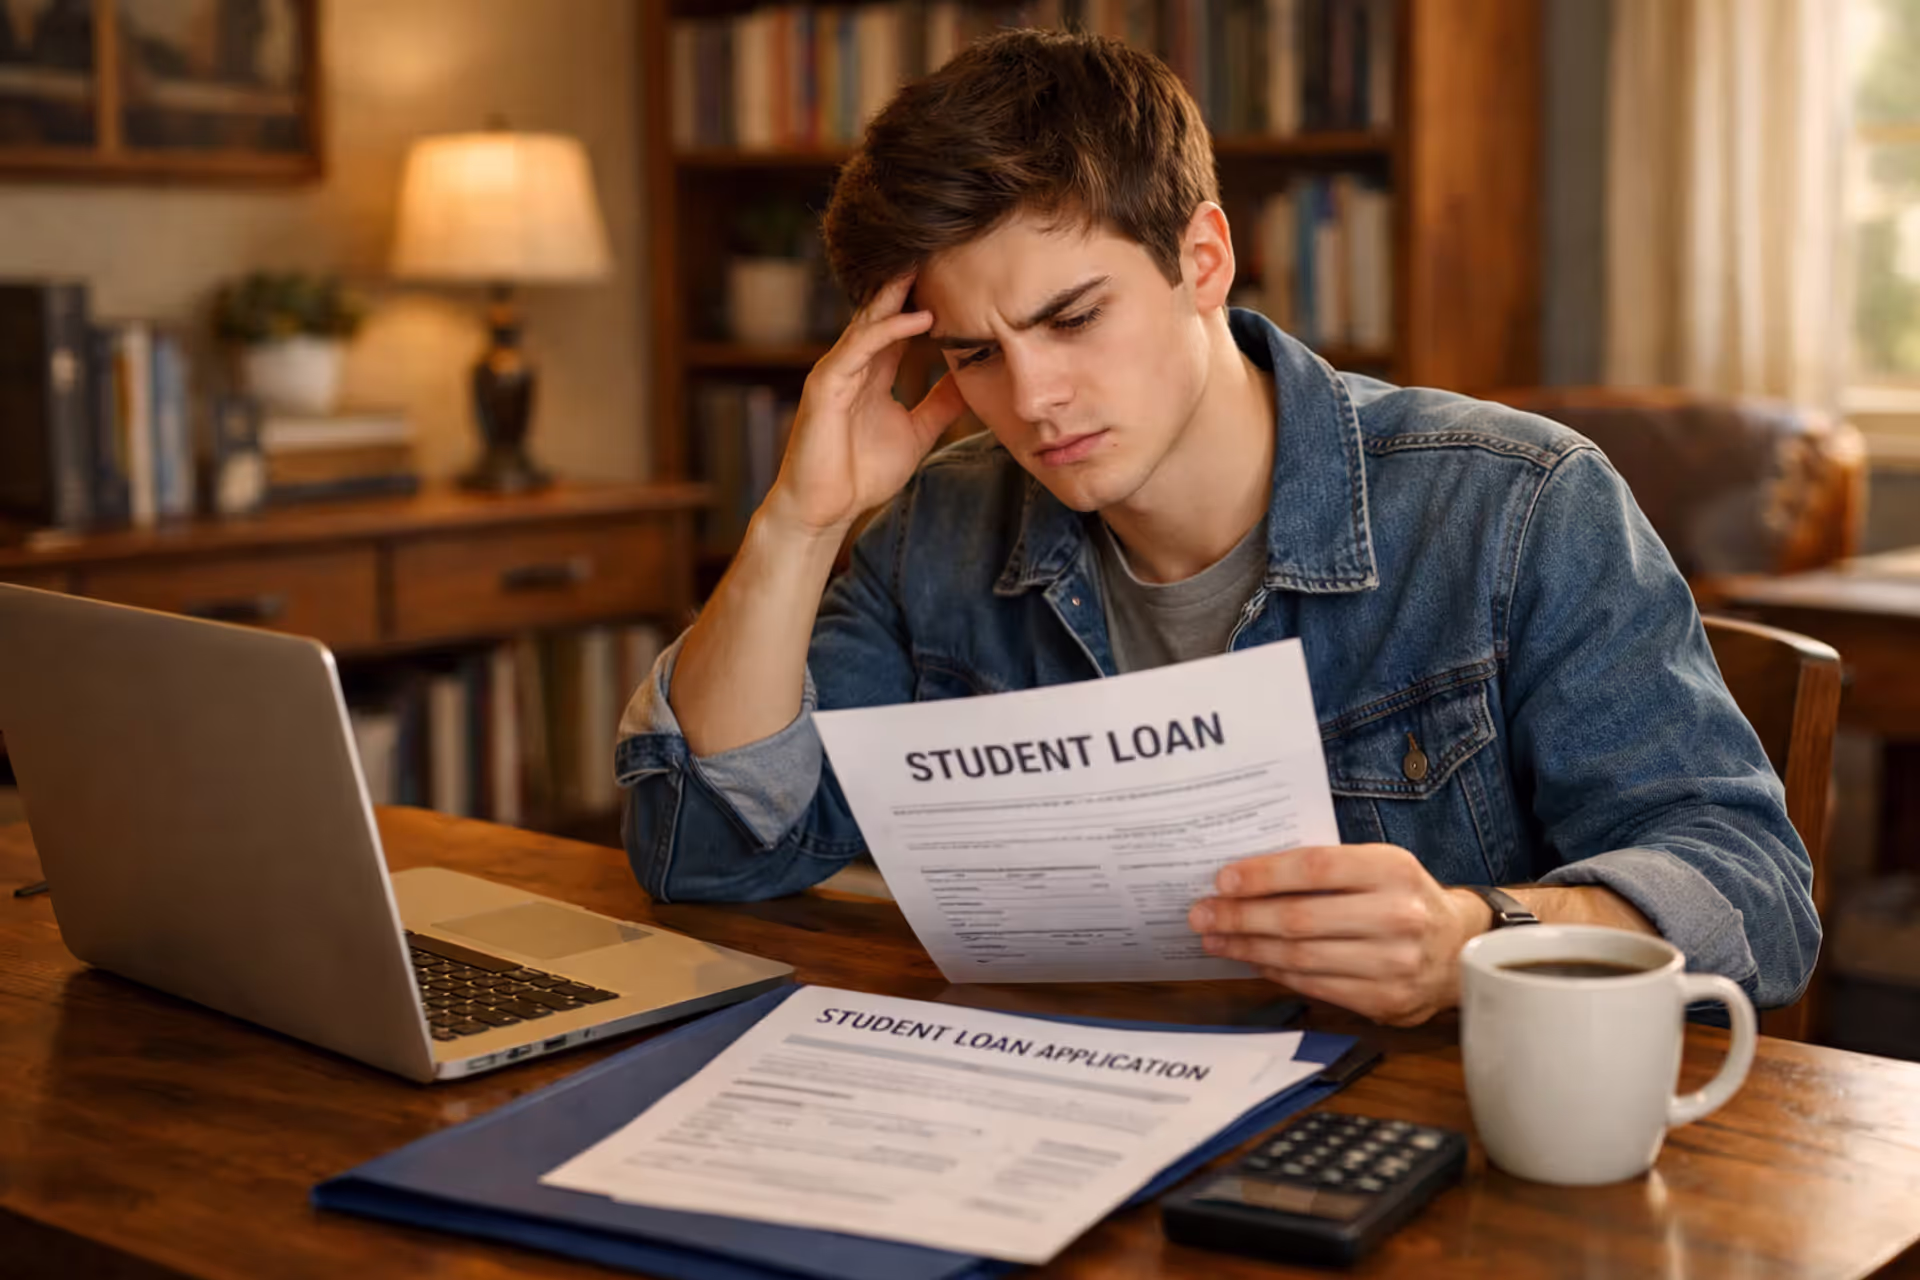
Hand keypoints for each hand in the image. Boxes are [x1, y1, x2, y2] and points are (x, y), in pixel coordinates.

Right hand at [763, 272, 969, 537]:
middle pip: (884, 313)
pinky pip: (859, 347)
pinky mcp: (826, 384)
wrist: (825, 510)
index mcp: (873, 374)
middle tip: (945, 250)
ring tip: (931, 265)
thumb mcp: (916, 434)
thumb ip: (939, 405)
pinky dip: (889, 330)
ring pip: (870, 321)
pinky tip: (919, 318)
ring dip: (900, 294)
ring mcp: (837, 371)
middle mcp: (854, 365)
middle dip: (910, 283)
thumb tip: (969, 381)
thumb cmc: (861, 475)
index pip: (901, 326)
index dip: (927, 302)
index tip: (961, 278)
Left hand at [1187, 844, 1491, 1026]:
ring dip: (1248, 948)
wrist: (1460, 947)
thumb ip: (1325, 868)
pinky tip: (1252, 960)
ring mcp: (1395, 964)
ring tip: (1215, 939)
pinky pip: (1315, 986)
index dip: (1263, 875)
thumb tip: (1246, 877)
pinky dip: (1276, 973)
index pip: (1314, 868)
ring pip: (1301, 958)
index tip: (1222, 879)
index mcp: (1392, 869)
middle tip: (1202, 913)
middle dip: (1240, 917)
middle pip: (1300, 919)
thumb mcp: (1377, 865)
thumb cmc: (1403, 897)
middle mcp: (1398, 915)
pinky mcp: (1387, 1001)